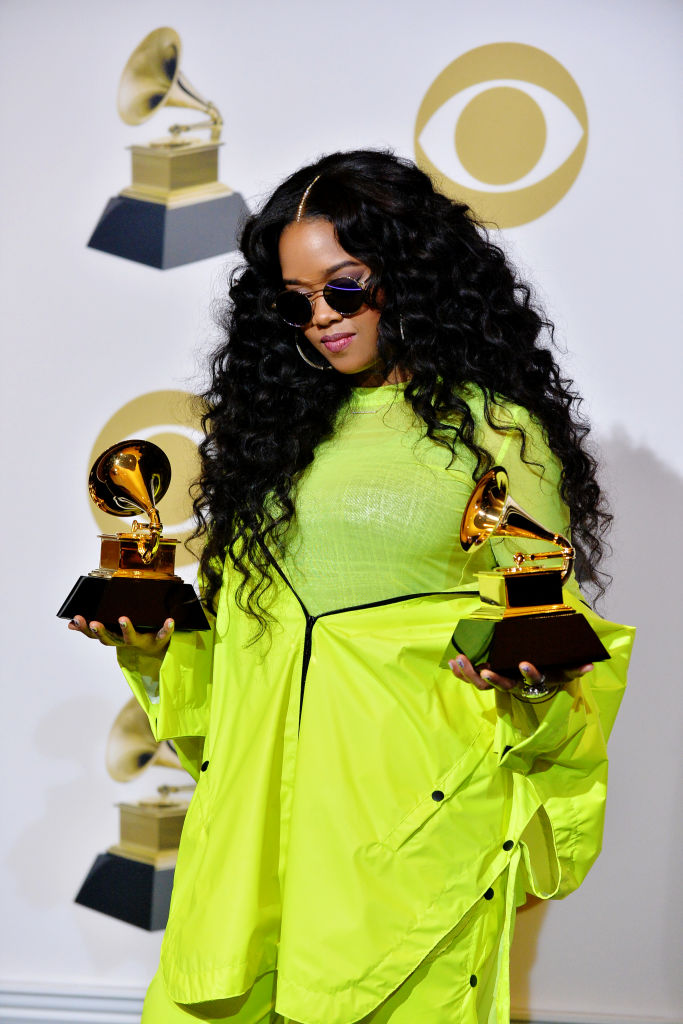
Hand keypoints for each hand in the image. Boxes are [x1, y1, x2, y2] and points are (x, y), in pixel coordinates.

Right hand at [68, 615, 173, 658]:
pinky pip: (163, 635)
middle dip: (100, 631)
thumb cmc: (132, 638)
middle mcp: (125, 642)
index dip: (85, 629)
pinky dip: (167, 628)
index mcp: (114, 639)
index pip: (95, 636)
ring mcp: (141, 642)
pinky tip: (170, 620)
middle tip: (93, 623)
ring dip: (126, 629)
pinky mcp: (159, 640)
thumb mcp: (112, 634)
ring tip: (123, 619)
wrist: (156, 652)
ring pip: (131, 638)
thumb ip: (91, 629)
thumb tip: (70, 623)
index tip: (76, 618)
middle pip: (110, 639)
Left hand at [448, 654, 593, 695]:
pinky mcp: (487, 679)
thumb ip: (575, 669)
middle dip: (491, 679)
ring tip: (459, 659)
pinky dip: (460, 673)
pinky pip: (471, 680)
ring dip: (470, 673)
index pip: (532, 679)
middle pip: (502, 686)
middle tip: (483, 669)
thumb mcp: (564, 670)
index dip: (529, 673)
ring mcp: (499, 683)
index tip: (524, 663)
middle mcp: (515, 685)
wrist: (537, 683)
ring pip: (482, 685)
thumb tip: (591, 666)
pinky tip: (451, 662)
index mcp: (533, 681)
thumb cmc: (550, 672)